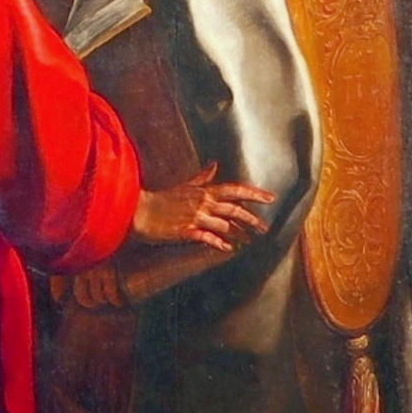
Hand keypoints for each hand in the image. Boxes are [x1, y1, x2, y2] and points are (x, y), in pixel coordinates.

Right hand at [135, 167, 269, 254]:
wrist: (140, 211)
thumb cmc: (162, 199)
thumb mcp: (185, 186)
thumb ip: (202, 178)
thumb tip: (214, 165)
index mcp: (204, 191)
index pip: (235, 190)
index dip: (254, 193)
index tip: (271, 198)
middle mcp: (203, 203)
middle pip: (234, 209)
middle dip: (252, 219)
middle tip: (265, 228)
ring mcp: (195, 217)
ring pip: (224, 225)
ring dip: (239, 234)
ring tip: (248, 241)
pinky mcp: (186, 231)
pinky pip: (207, 237)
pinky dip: (219, 242)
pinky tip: (227, 248)